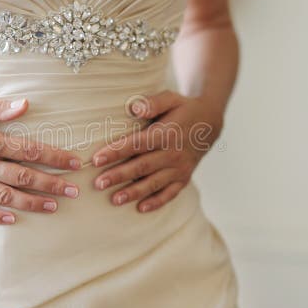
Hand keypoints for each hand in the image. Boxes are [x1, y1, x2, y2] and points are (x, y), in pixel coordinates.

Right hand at [0, 93, 81, 224]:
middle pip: (23, 176)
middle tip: (75, 191)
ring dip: (31, 202)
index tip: (74, 163)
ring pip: (4, 196)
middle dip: (52, 184)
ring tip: (54, 207)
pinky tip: (12, 220)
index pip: (29, 150)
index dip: (55, 157)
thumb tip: (25, 105)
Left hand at [91, 90, 223, 212]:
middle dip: (119, 176)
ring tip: (114, 200)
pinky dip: (156, 202)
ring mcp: (180, 168)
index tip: (96, 159)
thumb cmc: (183, 109)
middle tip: (98, 184)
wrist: (210, 123)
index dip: (117, 151)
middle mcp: (173, 153)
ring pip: (154, 183)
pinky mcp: (184, 178)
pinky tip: (140, 209)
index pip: (138, 144)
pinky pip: (170, 193)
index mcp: (166, 133)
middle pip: (142, 166)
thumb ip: (153, 102)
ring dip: (134, 192)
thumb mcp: (171, 98)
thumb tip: (134, 108)